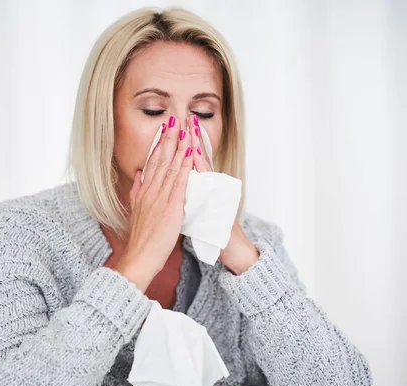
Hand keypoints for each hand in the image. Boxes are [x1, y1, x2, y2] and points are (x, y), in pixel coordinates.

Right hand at [115, 116, 193, 291]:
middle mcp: (150, 190)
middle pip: (160, 158)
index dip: (159, 143)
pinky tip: (189, 152)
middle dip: (168, 137)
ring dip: (178, 145)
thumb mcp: (135, 211)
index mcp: (143, 191)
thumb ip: (137, 192)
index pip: (152, 162)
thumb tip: (138, 175)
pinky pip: (179, 181)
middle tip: (174, 118)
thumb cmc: (141, 238)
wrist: (139, 257)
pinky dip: (184, 165)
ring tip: (183, 127)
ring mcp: (160, 197)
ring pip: (170, 165)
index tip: (164, 128)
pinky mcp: (171, 207)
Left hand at [189, 114, 259, 274]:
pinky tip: (197, 156)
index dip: (184, 144)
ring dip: (198, 146)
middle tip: (187, 118)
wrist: (230, 246)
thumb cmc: (213, 228)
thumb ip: (188, 194)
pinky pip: (210, 183)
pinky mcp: (219, 200)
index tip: (177, 128)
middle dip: (192, 138)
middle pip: (199, 157)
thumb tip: (178, 184)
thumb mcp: (196, 208)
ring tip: (193, 128)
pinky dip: (203, 168)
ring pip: (205, 165)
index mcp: (200, 187)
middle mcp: (209, 185)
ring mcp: (215, 192)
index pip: (190, 161)